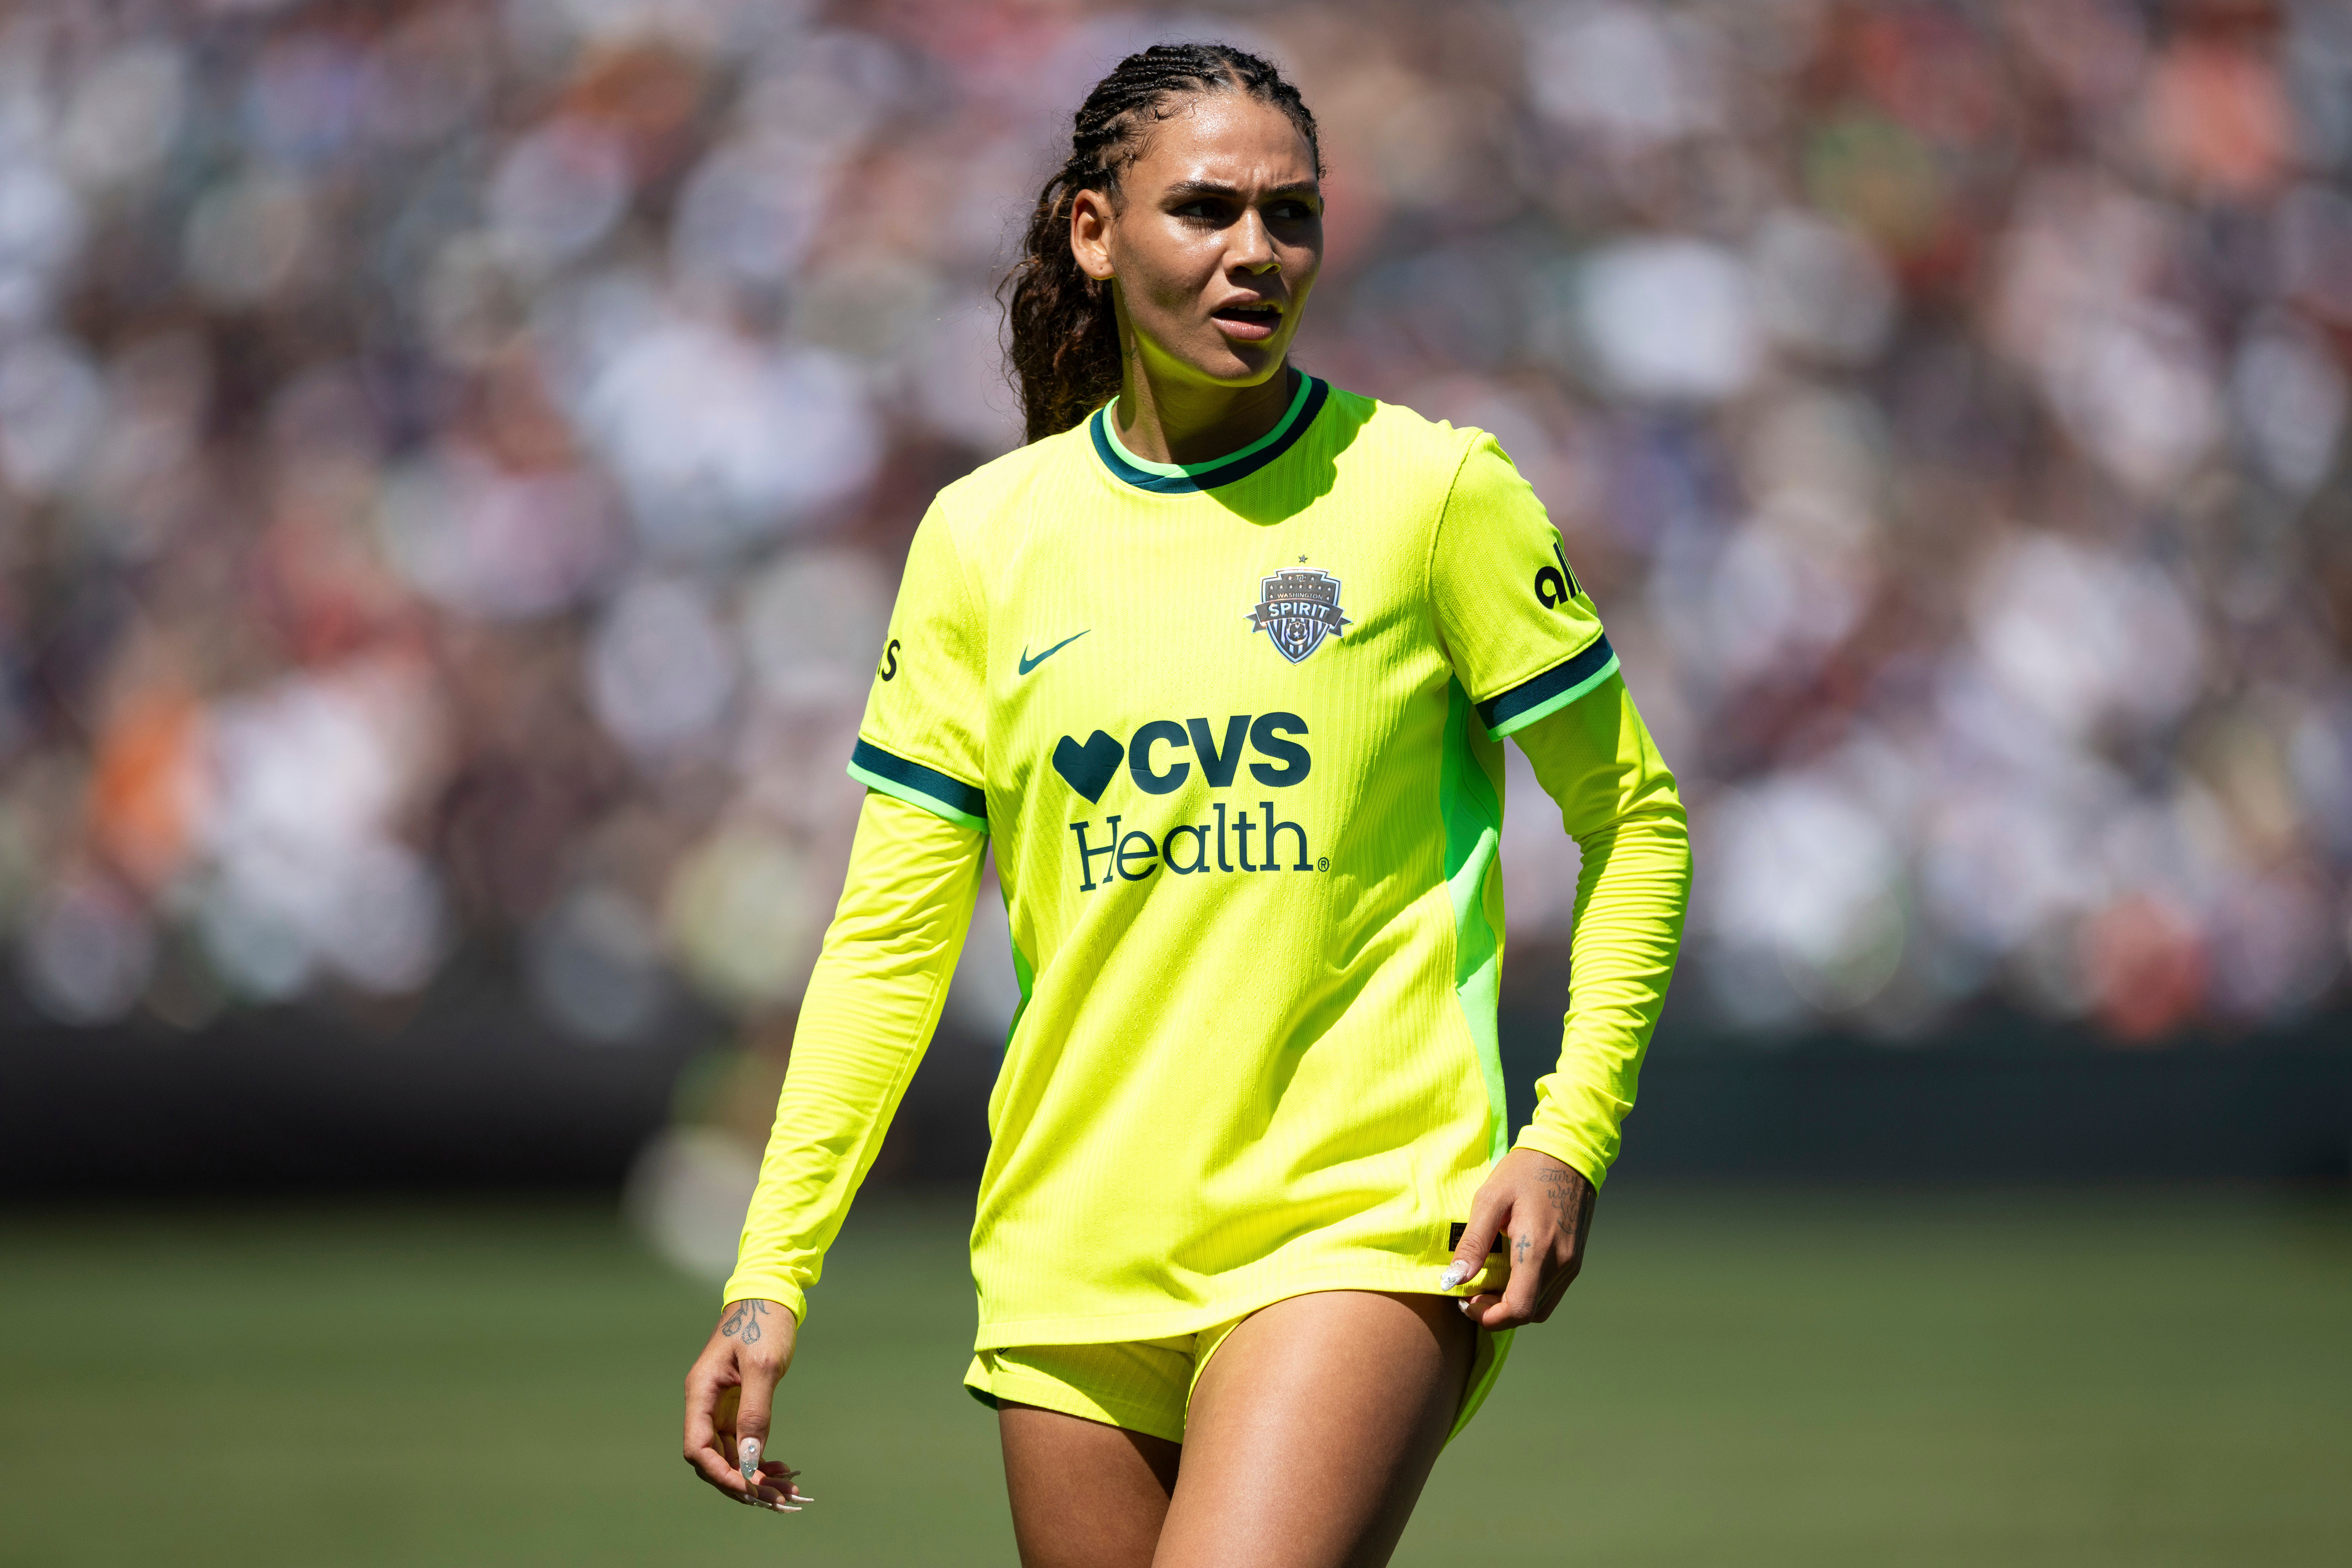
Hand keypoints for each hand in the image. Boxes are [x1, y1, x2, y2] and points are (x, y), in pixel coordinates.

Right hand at [682, 1299, 812, 1514]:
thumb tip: (750, 1461)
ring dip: (755, 1476)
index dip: (720, 1474)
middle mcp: (705, 1403)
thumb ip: (755, 1413)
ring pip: (731, 1455)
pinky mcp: (736, 1406)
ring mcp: (720, 1406)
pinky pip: (743, 1443)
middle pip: (713, 1459)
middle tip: (778, 1499)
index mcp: (701, 1392)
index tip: (750, 1489)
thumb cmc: (764, 1323)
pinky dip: (760, 1459)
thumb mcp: (763, 1366)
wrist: (771, 1295)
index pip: (697, 1449)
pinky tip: (781, 1469)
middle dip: (742, 1482)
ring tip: (787, 1491)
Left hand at [1442, 1149, 1595, 1329]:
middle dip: (1496, 1313)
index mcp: (1538, 1250)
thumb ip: (1473, 1242)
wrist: (1569, 1153)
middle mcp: (1561, 1265)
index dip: (1488, 1316)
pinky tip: (1510, 1274)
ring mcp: (1572, 1264)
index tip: (1466, 1301)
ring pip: (1541, 1308)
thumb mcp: (1490, 1199)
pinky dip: (1527, 1294)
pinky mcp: (1575, 1260)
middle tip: (1471, 1293)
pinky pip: (1550, 1292)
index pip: (1517, 1310)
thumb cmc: (1525, 1171)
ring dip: (1512, 1305)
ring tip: (1488, 1284)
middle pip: (1528, 1314)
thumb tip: (1454, 1280)